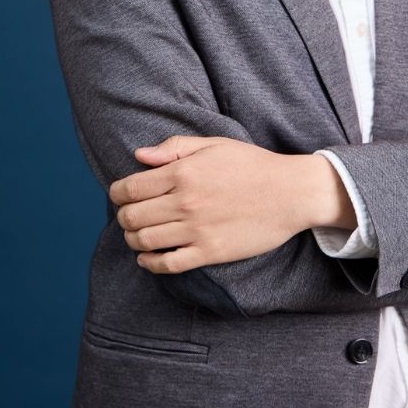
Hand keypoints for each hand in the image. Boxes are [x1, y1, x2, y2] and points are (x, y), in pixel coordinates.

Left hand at [109, 136, 354, 273]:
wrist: (290, 192)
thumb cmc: (252, 164)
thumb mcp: (214, 144)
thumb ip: (175, 148)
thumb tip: (139, 156)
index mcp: (183, 172)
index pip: (131, 188)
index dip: (117, 193)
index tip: (118, 195)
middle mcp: (185, 202)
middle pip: (132, 216)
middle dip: (123, 216)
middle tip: (128, 215)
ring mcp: (196, 229)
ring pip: (145, 240)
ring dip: (133, 239)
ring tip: (136, 234)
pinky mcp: (209, 252)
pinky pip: (167, 264)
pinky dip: (150, 263)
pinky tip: (148, 257)